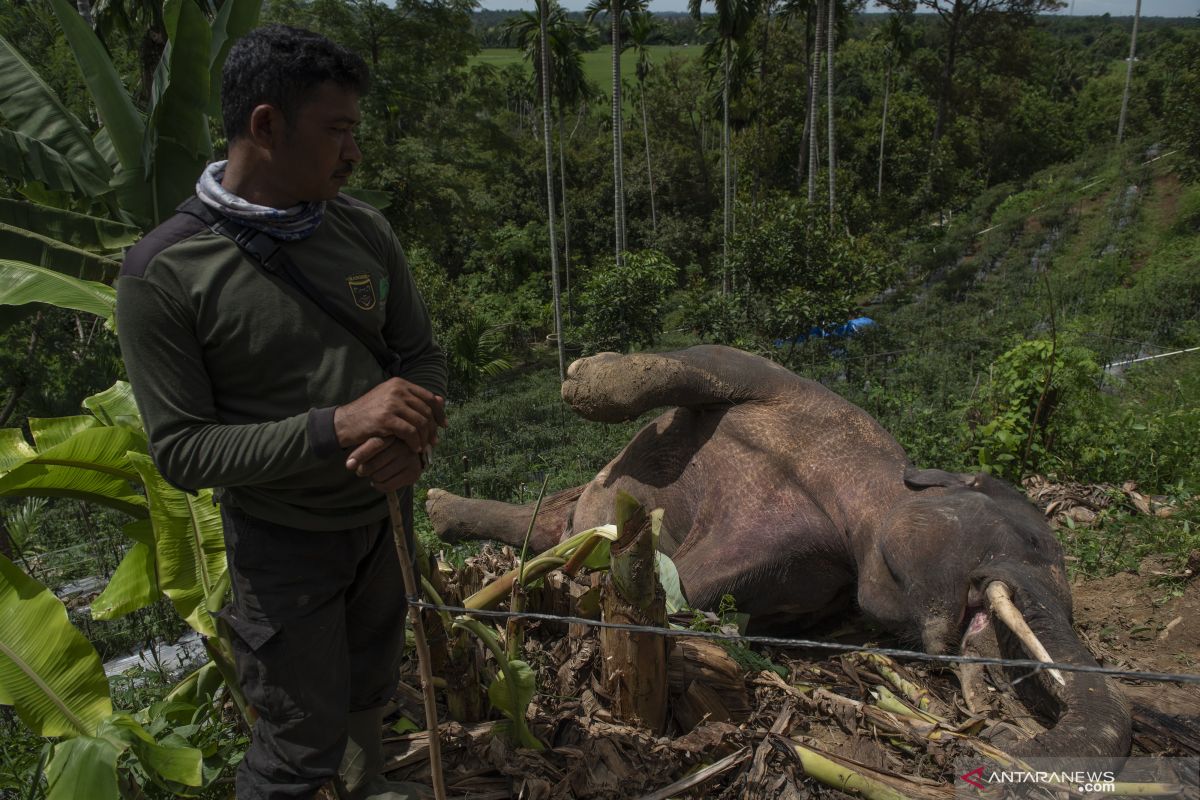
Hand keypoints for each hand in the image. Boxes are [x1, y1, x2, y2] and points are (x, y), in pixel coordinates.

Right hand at [333, 378, 447, 452]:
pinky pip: (410, 432)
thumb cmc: (369, 413)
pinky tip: (413, 448)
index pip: (429, 397)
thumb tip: (441, 400)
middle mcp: (397, 390)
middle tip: (434, 440)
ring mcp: (391, 403)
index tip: (443, 425)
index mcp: (400, 383)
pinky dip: (415, 442)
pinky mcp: (386, 418)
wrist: (344, 421)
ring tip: (423, 446)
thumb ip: (413, 399)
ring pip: (420, 422)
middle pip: (426, 411)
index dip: (439, 412)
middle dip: (433, 428)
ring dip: (424, 437)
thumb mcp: (390, 400)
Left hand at [344, 437, 423, 491]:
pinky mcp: (413, 473)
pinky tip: (379, 482)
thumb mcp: (374, 440)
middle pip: (375, 464)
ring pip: (379, 476)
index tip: (349, 465)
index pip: (375, 444)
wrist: (406, 455)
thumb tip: (350, 464)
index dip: (360, 455)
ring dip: (372, 478)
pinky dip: (379, 486)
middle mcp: (404, 446)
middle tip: (361, 470)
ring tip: (374, 474)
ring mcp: (410, 460)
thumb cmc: (384, 448)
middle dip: (363, 470)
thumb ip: (364, 446)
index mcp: (393, 434)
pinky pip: (388, 486)